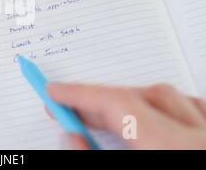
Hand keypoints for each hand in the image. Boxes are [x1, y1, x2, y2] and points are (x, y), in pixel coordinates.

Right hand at [47, 83, 205, 148]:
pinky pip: (196, 109)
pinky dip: (169, 108)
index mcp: (171, 147)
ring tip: (109, 114)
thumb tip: (69, 135)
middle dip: (101, 100)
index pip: (118, 104)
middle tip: (70, 108)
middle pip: (143, 97)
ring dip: (136, 100)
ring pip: (174, 99)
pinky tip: (155, 116)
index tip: (54, 91)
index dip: (80, 93)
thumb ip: (91, 156)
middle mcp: (199, 138)